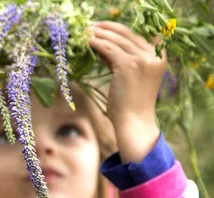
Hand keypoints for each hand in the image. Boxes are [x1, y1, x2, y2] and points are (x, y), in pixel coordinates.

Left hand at [88, 21, 166, 163]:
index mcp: (159, 57)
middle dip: (108, 29)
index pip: (137, 37)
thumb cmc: (130, 104)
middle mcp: (153, 55)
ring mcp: (142, 59)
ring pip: (117, 40)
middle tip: (92, 26)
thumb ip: (121, 61)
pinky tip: (87, 41)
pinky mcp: (128, 65)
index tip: (104, 27)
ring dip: (100, 34)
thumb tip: (104, 48)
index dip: (119, 30)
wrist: (134, 122)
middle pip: (128, 34)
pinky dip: (96, 43)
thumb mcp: (130, 78)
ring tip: (86, 32)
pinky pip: (108, 48)